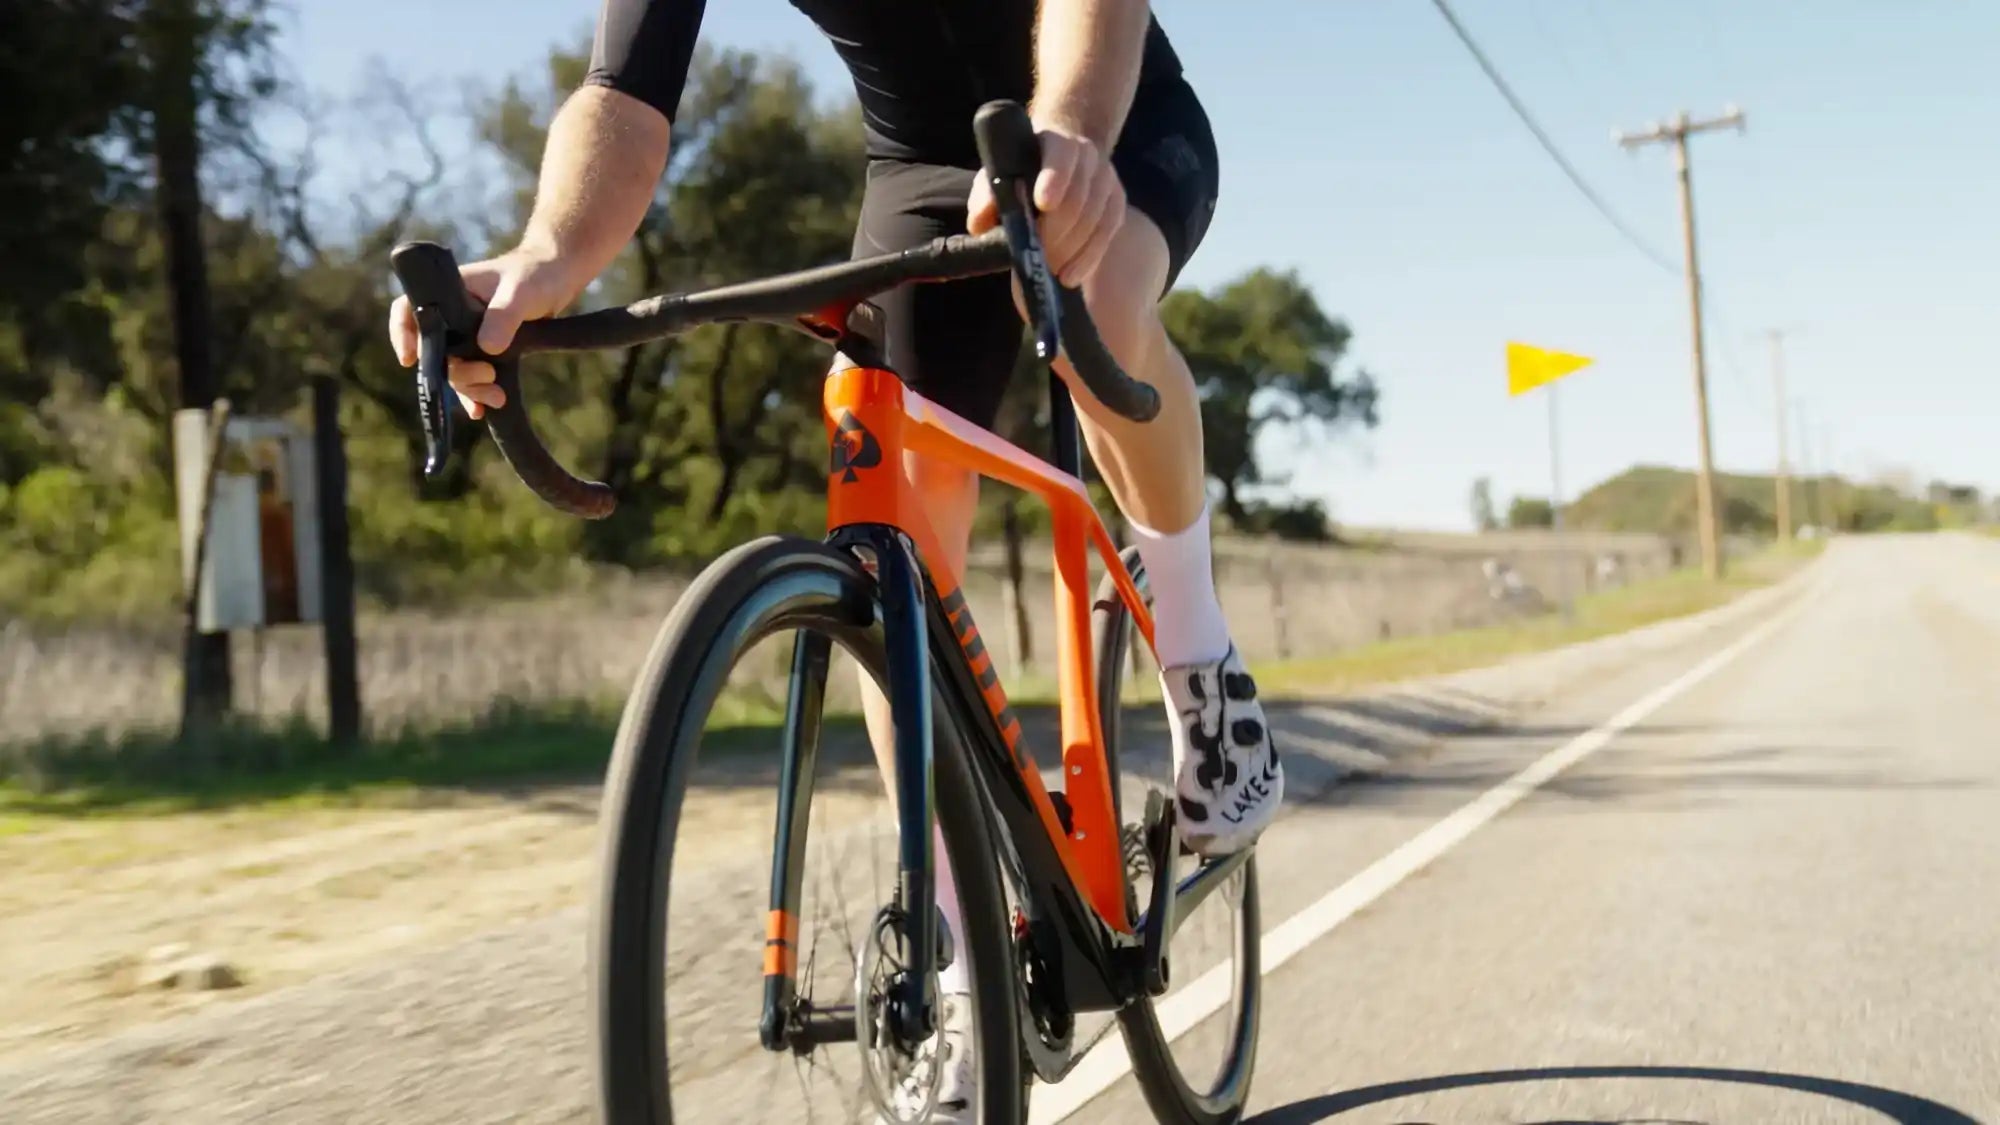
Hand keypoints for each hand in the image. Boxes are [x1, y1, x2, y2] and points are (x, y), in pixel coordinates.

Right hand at [387, 249, 580, 418]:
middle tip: (488, 375)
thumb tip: (487, 349)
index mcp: (449, 293)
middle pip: (436, 351)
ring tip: (497, 398)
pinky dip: (477, 393)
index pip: (408, 310)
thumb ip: (503, 316)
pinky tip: (484, 410)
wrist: (558, 278)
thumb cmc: (535, 275)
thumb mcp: (520, 293)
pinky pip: (473, 376)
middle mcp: (452, 316)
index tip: (410, 359)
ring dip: (471, 388)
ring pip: (454, 368)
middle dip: (456, 372)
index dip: (402, 333)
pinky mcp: (486, 350)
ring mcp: (468, 334)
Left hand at [966, 122, 1125, 286]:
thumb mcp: (999, 178)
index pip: (1061, 155)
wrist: (1063, 161)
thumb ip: (986, 198)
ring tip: (1050, 270)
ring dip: (1072, 249)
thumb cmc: (1023, 172)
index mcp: (1056, 142)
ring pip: (1095, 218)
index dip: (1055, 177)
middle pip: (1078, 197)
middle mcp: (1086, 155)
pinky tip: (1071, 276)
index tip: (1043, 204)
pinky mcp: (1116, 200)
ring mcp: (1106, 177)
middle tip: (1038, 255)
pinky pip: (1108, 231)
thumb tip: (978, 224)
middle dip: (1057, 231)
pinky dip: (1089, 257)